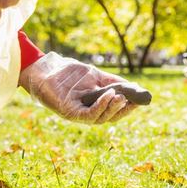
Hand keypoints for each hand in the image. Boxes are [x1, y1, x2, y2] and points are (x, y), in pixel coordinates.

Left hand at [19, 53, 137, 123]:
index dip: (128, 108)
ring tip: (122, 97)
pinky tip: (109, 96)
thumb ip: (112, 82)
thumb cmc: (68, 73)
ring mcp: (78, 114)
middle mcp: (86, 113)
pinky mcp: (70, 112)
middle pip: (109, 117)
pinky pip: (88, 114)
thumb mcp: (94, 76)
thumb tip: (133, 87)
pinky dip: (100, 106)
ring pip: (101, 118)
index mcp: (93, 106)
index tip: (141, 100)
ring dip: (113, 108)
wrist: (45, 69)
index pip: (114, 112)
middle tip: (134, 100)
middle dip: (123, 110)